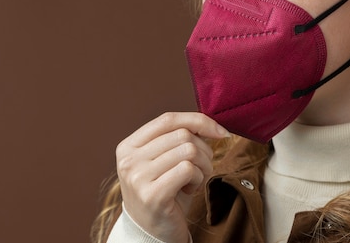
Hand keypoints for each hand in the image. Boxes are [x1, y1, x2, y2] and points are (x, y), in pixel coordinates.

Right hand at [115, 112, 228, 242]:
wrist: (152, 234)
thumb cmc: (165, 193)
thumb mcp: (165, 161)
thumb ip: (178, 138)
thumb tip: (212, 124)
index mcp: (129, 146)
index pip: (167, 119)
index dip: (198, 120)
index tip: (221, 132)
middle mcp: (129, 160)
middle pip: (182, 135)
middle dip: (204, 150)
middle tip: (201, 169)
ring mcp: (138, 177)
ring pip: (189, 151)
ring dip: (203, 166)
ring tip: (194, 181)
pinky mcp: (153, 195)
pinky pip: (188, 170)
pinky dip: (198, 179)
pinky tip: (190, 190)